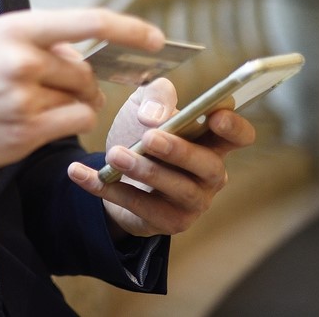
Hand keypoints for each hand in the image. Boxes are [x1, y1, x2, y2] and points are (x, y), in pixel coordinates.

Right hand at [0, 8, 163, 172]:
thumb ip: (27, 38)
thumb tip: (72, 48)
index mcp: (12, 29)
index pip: (85, 21)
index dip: (127, 29)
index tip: (155, 38)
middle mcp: (21, 60)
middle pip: (84, 69)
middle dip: (84, 81)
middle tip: (69, 89)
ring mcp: (24, 98)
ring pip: (82, 99)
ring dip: (76, 104)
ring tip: (47, 107)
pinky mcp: (24, 132)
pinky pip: (73, 124)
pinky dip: (70, 123)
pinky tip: (46, 124)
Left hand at [66, 78, 257, 237]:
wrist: (117, 170)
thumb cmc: (142, 131)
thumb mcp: (146, 104)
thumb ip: (155, 97)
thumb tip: (155, 117)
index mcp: (212, 141)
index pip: (239, 136)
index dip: (234, 128)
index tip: (215, 116)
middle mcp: (210, 174)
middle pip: (208, 166)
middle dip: (179, 151)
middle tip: (149, 137)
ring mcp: (191, 202)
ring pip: (177, 190)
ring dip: (145, 172)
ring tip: (115, 155)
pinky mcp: (165, 222)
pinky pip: (137, 207)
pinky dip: (106, 189)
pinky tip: (79, 173)